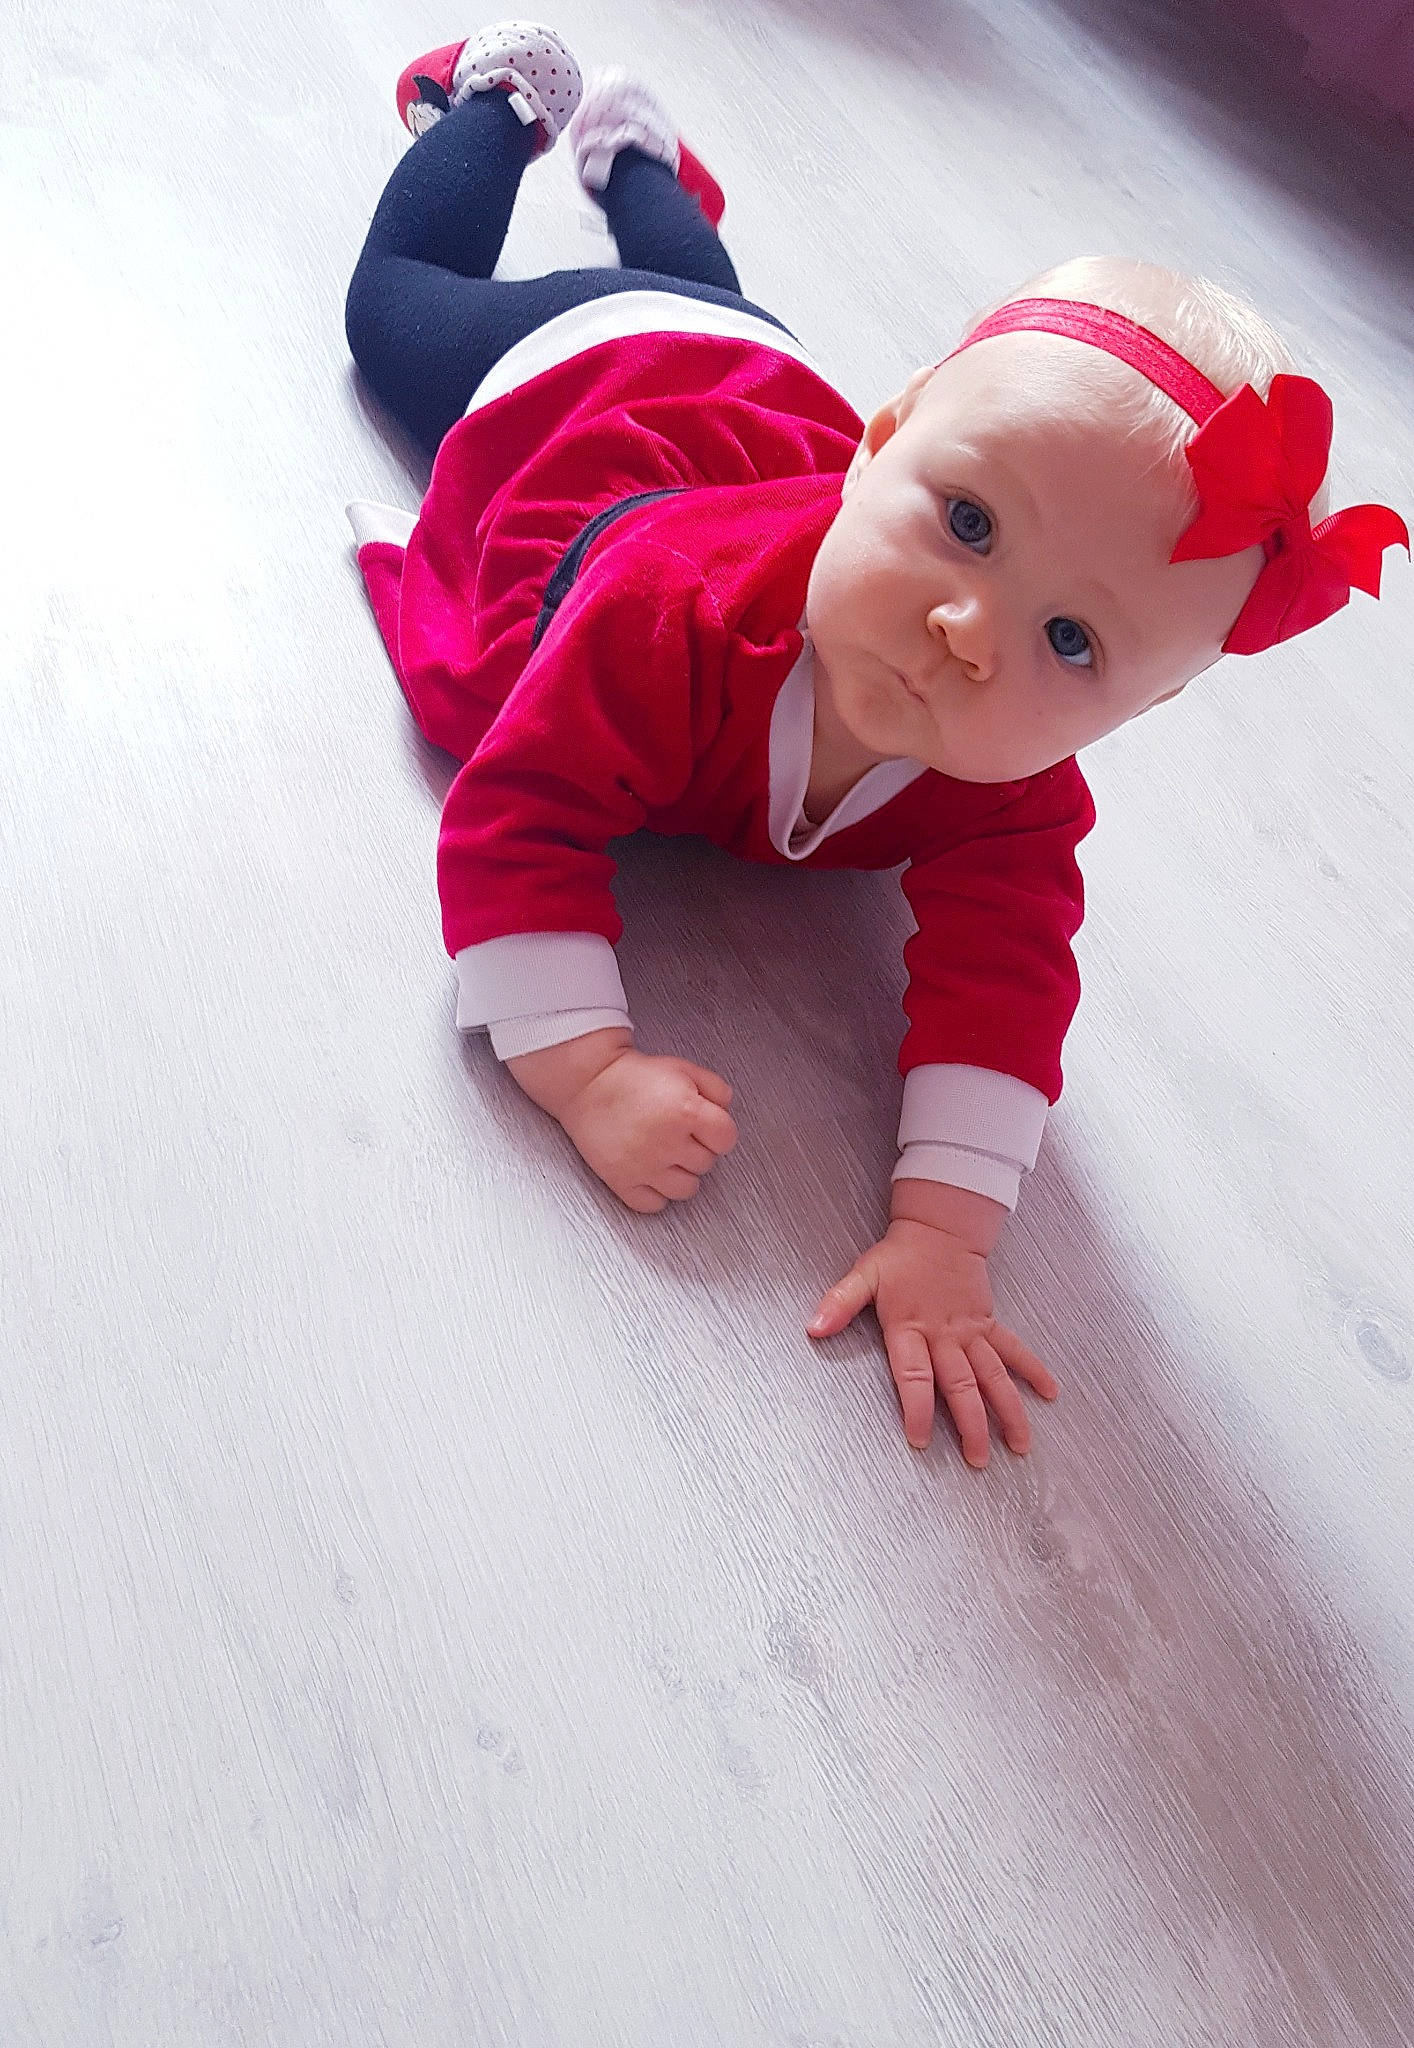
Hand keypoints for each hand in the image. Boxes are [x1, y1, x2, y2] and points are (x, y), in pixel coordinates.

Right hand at [557, 1046, 737, 1213]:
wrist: (589, 1083)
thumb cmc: (635, 1077)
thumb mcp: (683, 1069)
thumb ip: (717, 1090)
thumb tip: (726, 1114)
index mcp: (685, 1111)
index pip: (727, 1139)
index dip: (719, 1132)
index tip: (706, 1128)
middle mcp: (667, 1142)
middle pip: (707, 1164)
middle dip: (697, 1148)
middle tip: (677, 1133)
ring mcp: (644, 1166)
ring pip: (686, 1189)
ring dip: (681, 1174)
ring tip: (666, 1155)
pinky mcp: (622, 1181)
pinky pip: (655, 1205)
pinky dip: (655, 1193)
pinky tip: (650, 1172)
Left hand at [807, 1217, 1057, 1463]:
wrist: (940, 1229)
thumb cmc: (899, 1257)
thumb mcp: (863, 1276)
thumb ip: (839, 1304)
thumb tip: (813, 1328)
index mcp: (910, 1328)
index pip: (915, 1376)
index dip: (917, 1408)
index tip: (920, 1440)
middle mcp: (944, 1335)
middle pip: (961, 1386)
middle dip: (971, 1425)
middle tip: (977, 1461)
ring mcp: (971, 1331)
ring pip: (993, 1376)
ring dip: (1008, 1410)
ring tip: (1019, 1445)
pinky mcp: (988, 1324)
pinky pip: (1013, 1350)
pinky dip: (1033, 1370)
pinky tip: (1049, 1393)